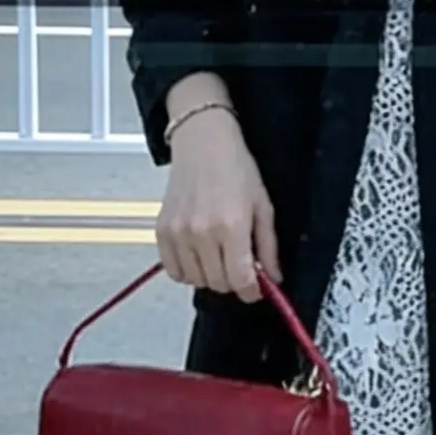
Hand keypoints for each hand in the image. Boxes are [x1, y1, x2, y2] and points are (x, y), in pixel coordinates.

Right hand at [157, 111, 281, 302]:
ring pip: (195, 280)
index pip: (240, 280)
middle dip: (233, 282)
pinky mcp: (161, 231)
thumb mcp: (262, 205)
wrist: (202, 143)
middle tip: (239, 266)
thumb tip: (274, 278)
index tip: (256, 289)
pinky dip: (187, 271)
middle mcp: (201, 233)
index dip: (251, 291)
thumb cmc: (236, 168)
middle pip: (218, 284)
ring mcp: (178, 233)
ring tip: (218, 257)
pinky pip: (173, 271)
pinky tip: (198, 256)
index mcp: (231, 226)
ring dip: (210, 276)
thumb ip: (268, 246)